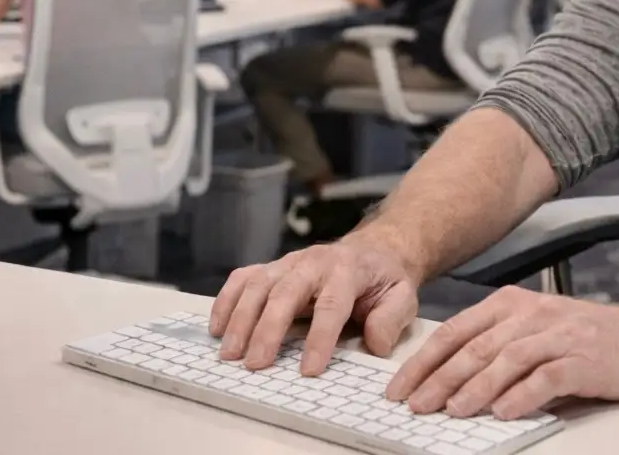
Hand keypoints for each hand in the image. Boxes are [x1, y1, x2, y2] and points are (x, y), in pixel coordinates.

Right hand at [209, 234, 419, 375]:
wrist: (373, 250)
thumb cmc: (383, 280)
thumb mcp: (402, 296)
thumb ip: (390, 318)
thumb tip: (373, 344)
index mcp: (348, 269)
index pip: (332, 303)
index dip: (320, 337)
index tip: (309, 369)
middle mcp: (314, 262)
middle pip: (286, 292)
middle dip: (268, 329)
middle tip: (255, 364)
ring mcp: (289, 262)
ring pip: (258, 285)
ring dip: (240, 319)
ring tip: (230, 354)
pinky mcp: (272, 268)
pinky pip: (243, 279)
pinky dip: (226, 301)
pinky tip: (216, 328)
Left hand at [387, 286, 618, 420]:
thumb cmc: (587, 337)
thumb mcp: (537, 329)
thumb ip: (497, 345)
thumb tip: (446, 381)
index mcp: (513, 304)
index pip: (457, 331)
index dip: (424, 361)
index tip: (398, 388)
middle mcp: (533, 313)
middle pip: (476, 346)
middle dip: (440, 378)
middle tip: (415, 405)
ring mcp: (560, 334)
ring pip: (507, 359)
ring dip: (476, 388)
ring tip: (452, 412)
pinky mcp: (585, 357)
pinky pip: (547, 376)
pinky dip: (523, 395)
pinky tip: (504, 412)